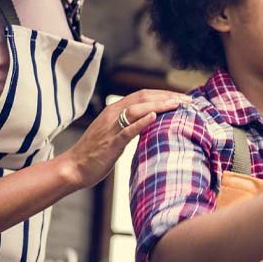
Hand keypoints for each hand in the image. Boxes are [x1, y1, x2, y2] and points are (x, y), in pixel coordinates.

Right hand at [56, 89, 191, 188]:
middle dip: (167, 96)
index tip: (182, 97)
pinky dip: (141, 122)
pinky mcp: (110, 143)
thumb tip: (152, 123)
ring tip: (178, 104)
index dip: (164, 93)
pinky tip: (154, 117)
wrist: (74, 167)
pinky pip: (127, 130)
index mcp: (114, 110)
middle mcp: (113, 114)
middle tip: (188, 100)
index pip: (143, 95)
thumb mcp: (115, 133)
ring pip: (137, 109)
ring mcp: (111, 128)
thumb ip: (130, 125)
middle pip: (143, 97)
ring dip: (159, 105)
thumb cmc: (96, 153)